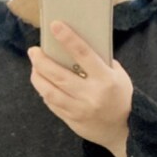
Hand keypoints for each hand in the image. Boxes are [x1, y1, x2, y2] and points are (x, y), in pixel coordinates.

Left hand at [27, 20, 131, 156]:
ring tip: (34, 67)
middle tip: (33, 51)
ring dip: (37, 78)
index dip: (68, 38)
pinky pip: (52, 104)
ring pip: (50, 92)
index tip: (54, 26)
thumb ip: (100, 62)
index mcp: (105, 79)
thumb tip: (75, 47)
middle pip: (59, 75)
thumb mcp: (118, 76)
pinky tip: (43, 84)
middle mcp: (90, 95)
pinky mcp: (72, 121)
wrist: (124, 130)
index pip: (83, 54)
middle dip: (41, 61)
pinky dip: (45, 92)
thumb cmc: (121, 96)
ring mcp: (79, 110)